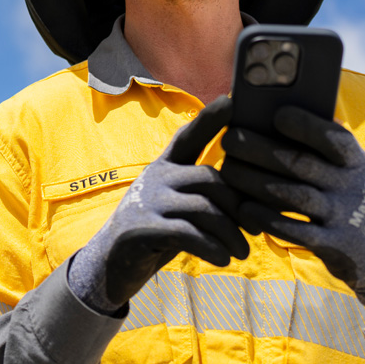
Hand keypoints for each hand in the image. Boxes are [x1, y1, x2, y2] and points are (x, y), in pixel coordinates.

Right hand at [68, 97, 249, 314]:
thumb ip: (202, 193)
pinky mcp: (141, 228)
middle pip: (210, 179)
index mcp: (164, 167)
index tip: (231, 99)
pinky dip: (213, 249)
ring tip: (241, 252)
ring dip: (230, 235)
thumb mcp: (177, 206)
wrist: (110, 264)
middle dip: (238, 207)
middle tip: (253, 230)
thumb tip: (254, 195)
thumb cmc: (157, 233)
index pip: (189, 136)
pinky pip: (189, 233)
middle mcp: (155, 177)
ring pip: (205, 209)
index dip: (210, 118)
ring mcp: (146, 201)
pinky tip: (222, 259)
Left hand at [221, 105, 364, 312]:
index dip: (306, 125)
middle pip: (302, 164)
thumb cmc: (351, 196)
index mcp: (357, 162)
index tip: (275, 114)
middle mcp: (352, 187)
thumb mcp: (351, 170)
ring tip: (229, 170)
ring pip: (293, 196)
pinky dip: (267, 218)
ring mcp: (343, 217)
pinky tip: (243, 208)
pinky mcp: (331, 245)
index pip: (335, 139)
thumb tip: (280, 112)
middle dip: (261, 150)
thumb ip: (324, 148)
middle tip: (230, 140)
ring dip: (255, 181)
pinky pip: (295, 231)